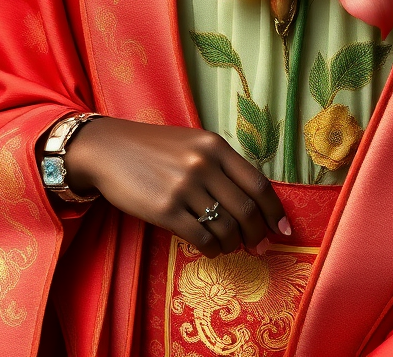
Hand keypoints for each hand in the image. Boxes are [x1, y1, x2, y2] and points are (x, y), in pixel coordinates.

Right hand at [64, 117, 289, 257]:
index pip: (258, 183)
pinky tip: (211, 249)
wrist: (108, 150)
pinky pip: (201, 239)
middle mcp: (203, 164)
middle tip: (260, 247)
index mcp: (215, 145)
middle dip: (258, 234)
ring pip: (225, 228)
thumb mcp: (193, 144)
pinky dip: (212, 250)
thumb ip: (221, 165)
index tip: (284, 229)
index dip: (275, 211)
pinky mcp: (165, 210)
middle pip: (246, 210)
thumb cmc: (155, 148)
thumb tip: (252, 203)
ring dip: (233, 244)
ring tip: (230, 246)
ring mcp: (184, 187)